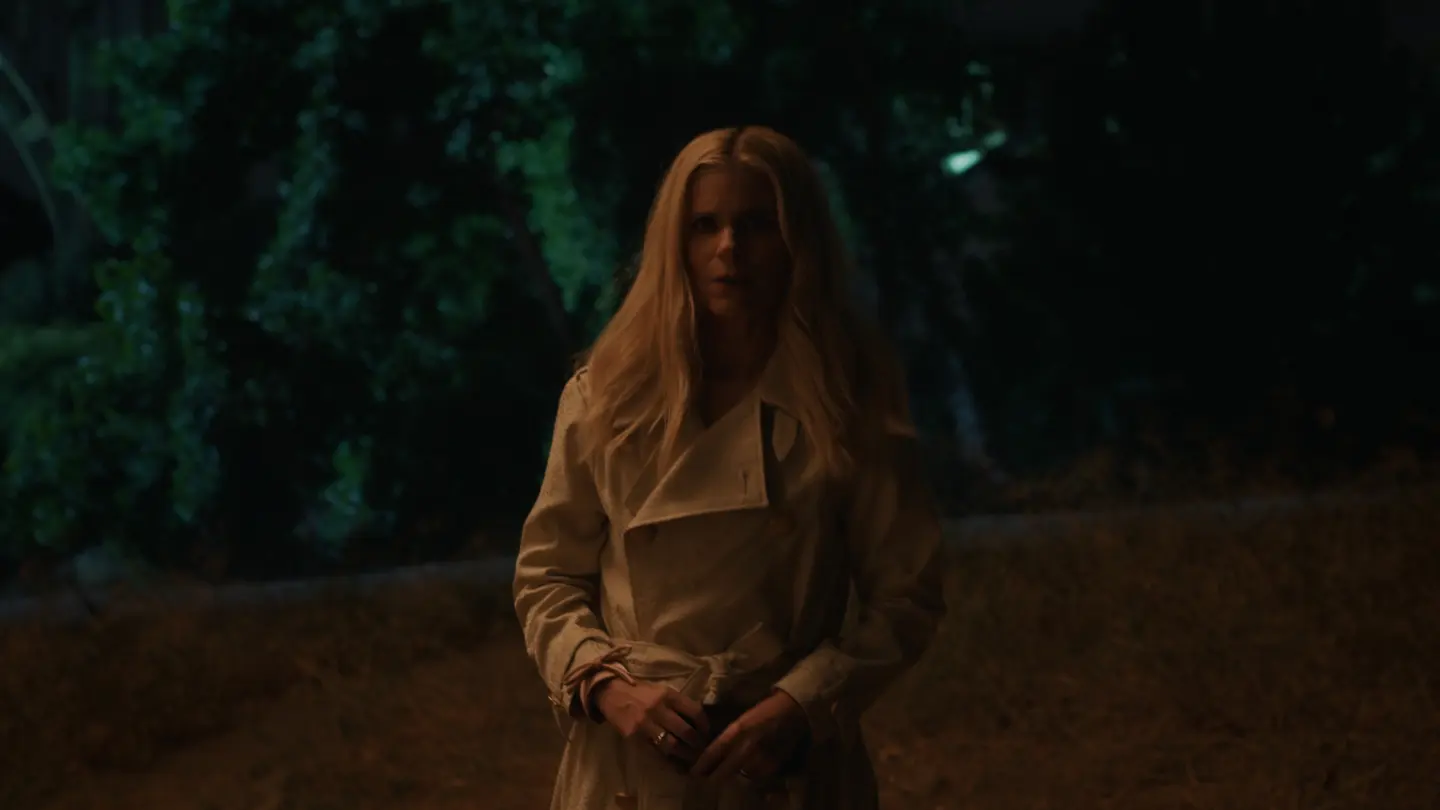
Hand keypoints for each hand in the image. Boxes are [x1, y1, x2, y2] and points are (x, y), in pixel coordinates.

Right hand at [593, 679, 711, 764]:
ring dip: (684, 753)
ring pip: (672, 744)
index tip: (706, 732)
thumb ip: (677, 703)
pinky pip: (654, 750)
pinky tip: (673, 761)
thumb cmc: (640, 692)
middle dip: (696, 742)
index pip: (694, 711)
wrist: (612, 693)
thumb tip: (696, 720)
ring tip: (690, 757)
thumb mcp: (661, 690)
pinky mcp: (635, 736)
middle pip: (686, 731)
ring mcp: (646, 723)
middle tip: (700, 748)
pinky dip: (666, 758)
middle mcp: (659, 708)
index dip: (704, 724)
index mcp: (668, 695)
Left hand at [690, 690, 808, 784]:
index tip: (693, 773)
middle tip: (705, 781)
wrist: (792, 711)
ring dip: (734, 777)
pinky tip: (751, 770)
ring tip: (730, 774)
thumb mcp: (742, 720)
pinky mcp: (772, 766)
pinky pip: (756, 776)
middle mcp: (746, 746)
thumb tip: (714, 754)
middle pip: (722, 772)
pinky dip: (751, 775)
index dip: (701, 766)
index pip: (713, 753)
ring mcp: (759, 758)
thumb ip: (729, 738)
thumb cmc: (764, 712)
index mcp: (736, 731)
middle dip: (712, 779)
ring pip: (740, 776)